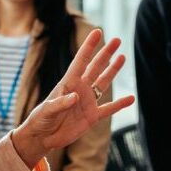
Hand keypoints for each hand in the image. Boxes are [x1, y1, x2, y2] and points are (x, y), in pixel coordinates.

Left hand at [10, 29, 133, 167]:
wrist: (41, 138)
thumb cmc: (40, 120)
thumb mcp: (46, 111)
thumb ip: (60, 103)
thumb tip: (76, 97)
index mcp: (68, 83)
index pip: (81, 61)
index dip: (89, 46)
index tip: (98, 32)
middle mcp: (79, 89)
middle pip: (96, 67)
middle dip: (106, 53)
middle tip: (117, 40)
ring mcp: (87, 102)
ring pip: (103, 83)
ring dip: (113, 70)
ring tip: (122, 57)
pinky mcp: (91, 117)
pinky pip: (108, 109)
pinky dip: (120, 104)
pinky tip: (131, 98)